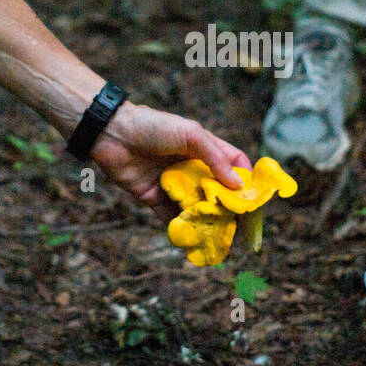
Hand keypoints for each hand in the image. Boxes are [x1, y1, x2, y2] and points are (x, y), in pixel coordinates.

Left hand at [89, 102, 251, 220]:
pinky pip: (171, 216)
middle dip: (227, 206)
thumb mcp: (191, 135)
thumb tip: (238, 186)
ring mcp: (173, 184)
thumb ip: (215, 159)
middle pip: (216, 190)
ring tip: (218, 236)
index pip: (232, 164)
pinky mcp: (154, 198)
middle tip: (238, 224)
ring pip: (196, 206)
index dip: (244, 179)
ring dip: (206, 220)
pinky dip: (181, 227)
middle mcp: (191, 167)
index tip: (252, 197)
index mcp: (203, 148)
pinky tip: (192, 239)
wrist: (112, 134)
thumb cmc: (153, 127)